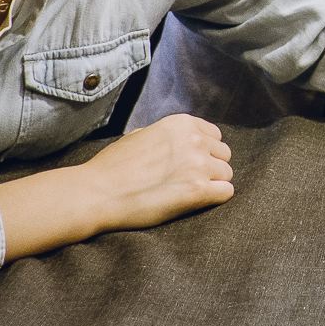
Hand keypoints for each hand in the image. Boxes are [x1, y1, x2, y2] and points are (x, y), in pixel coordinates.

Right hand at [78, 113, 234, 230]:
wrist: (98, 192)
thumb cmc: (113, 166)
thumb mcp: (141, 134)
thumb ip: (168, 135)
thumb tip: (181, 140)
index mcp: (181, 123)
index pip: (215, 135)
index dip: (205, 151)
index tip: (192, 163)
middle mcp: (194, 140)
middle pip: (224, 154)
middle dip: (211, 167)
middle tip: (190, 181)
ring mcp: (198, 165)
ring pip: (226, 174)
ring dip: (213, 184)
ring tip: (190, 193)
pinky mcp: (197, 191)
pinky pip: (226, 192)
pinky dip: (215, 198)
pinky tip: (197, 202)